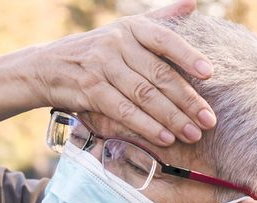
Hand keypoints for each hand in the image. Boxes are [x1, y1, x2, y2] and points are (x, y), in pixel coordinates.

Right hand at [24, 0, 215, 145]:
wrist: (46, 67)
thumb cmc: (93, 50)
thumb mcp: (122, 29)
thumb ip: (159, 20)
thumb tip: (192, 4)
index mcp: (130, 28)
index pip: (165, 40)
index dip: (188, 56)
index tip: (210, 73)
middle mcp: (116, 44)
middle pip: (159, 74)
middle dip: (187, 100)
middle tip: (209, 120)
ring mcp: (102, 67)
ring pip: (144, 95)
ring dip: (172, 118)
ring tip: (192, 133)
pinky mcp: (91, 91)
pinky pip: (124, 111)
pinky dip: (146, 126)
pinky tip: (164, 137)